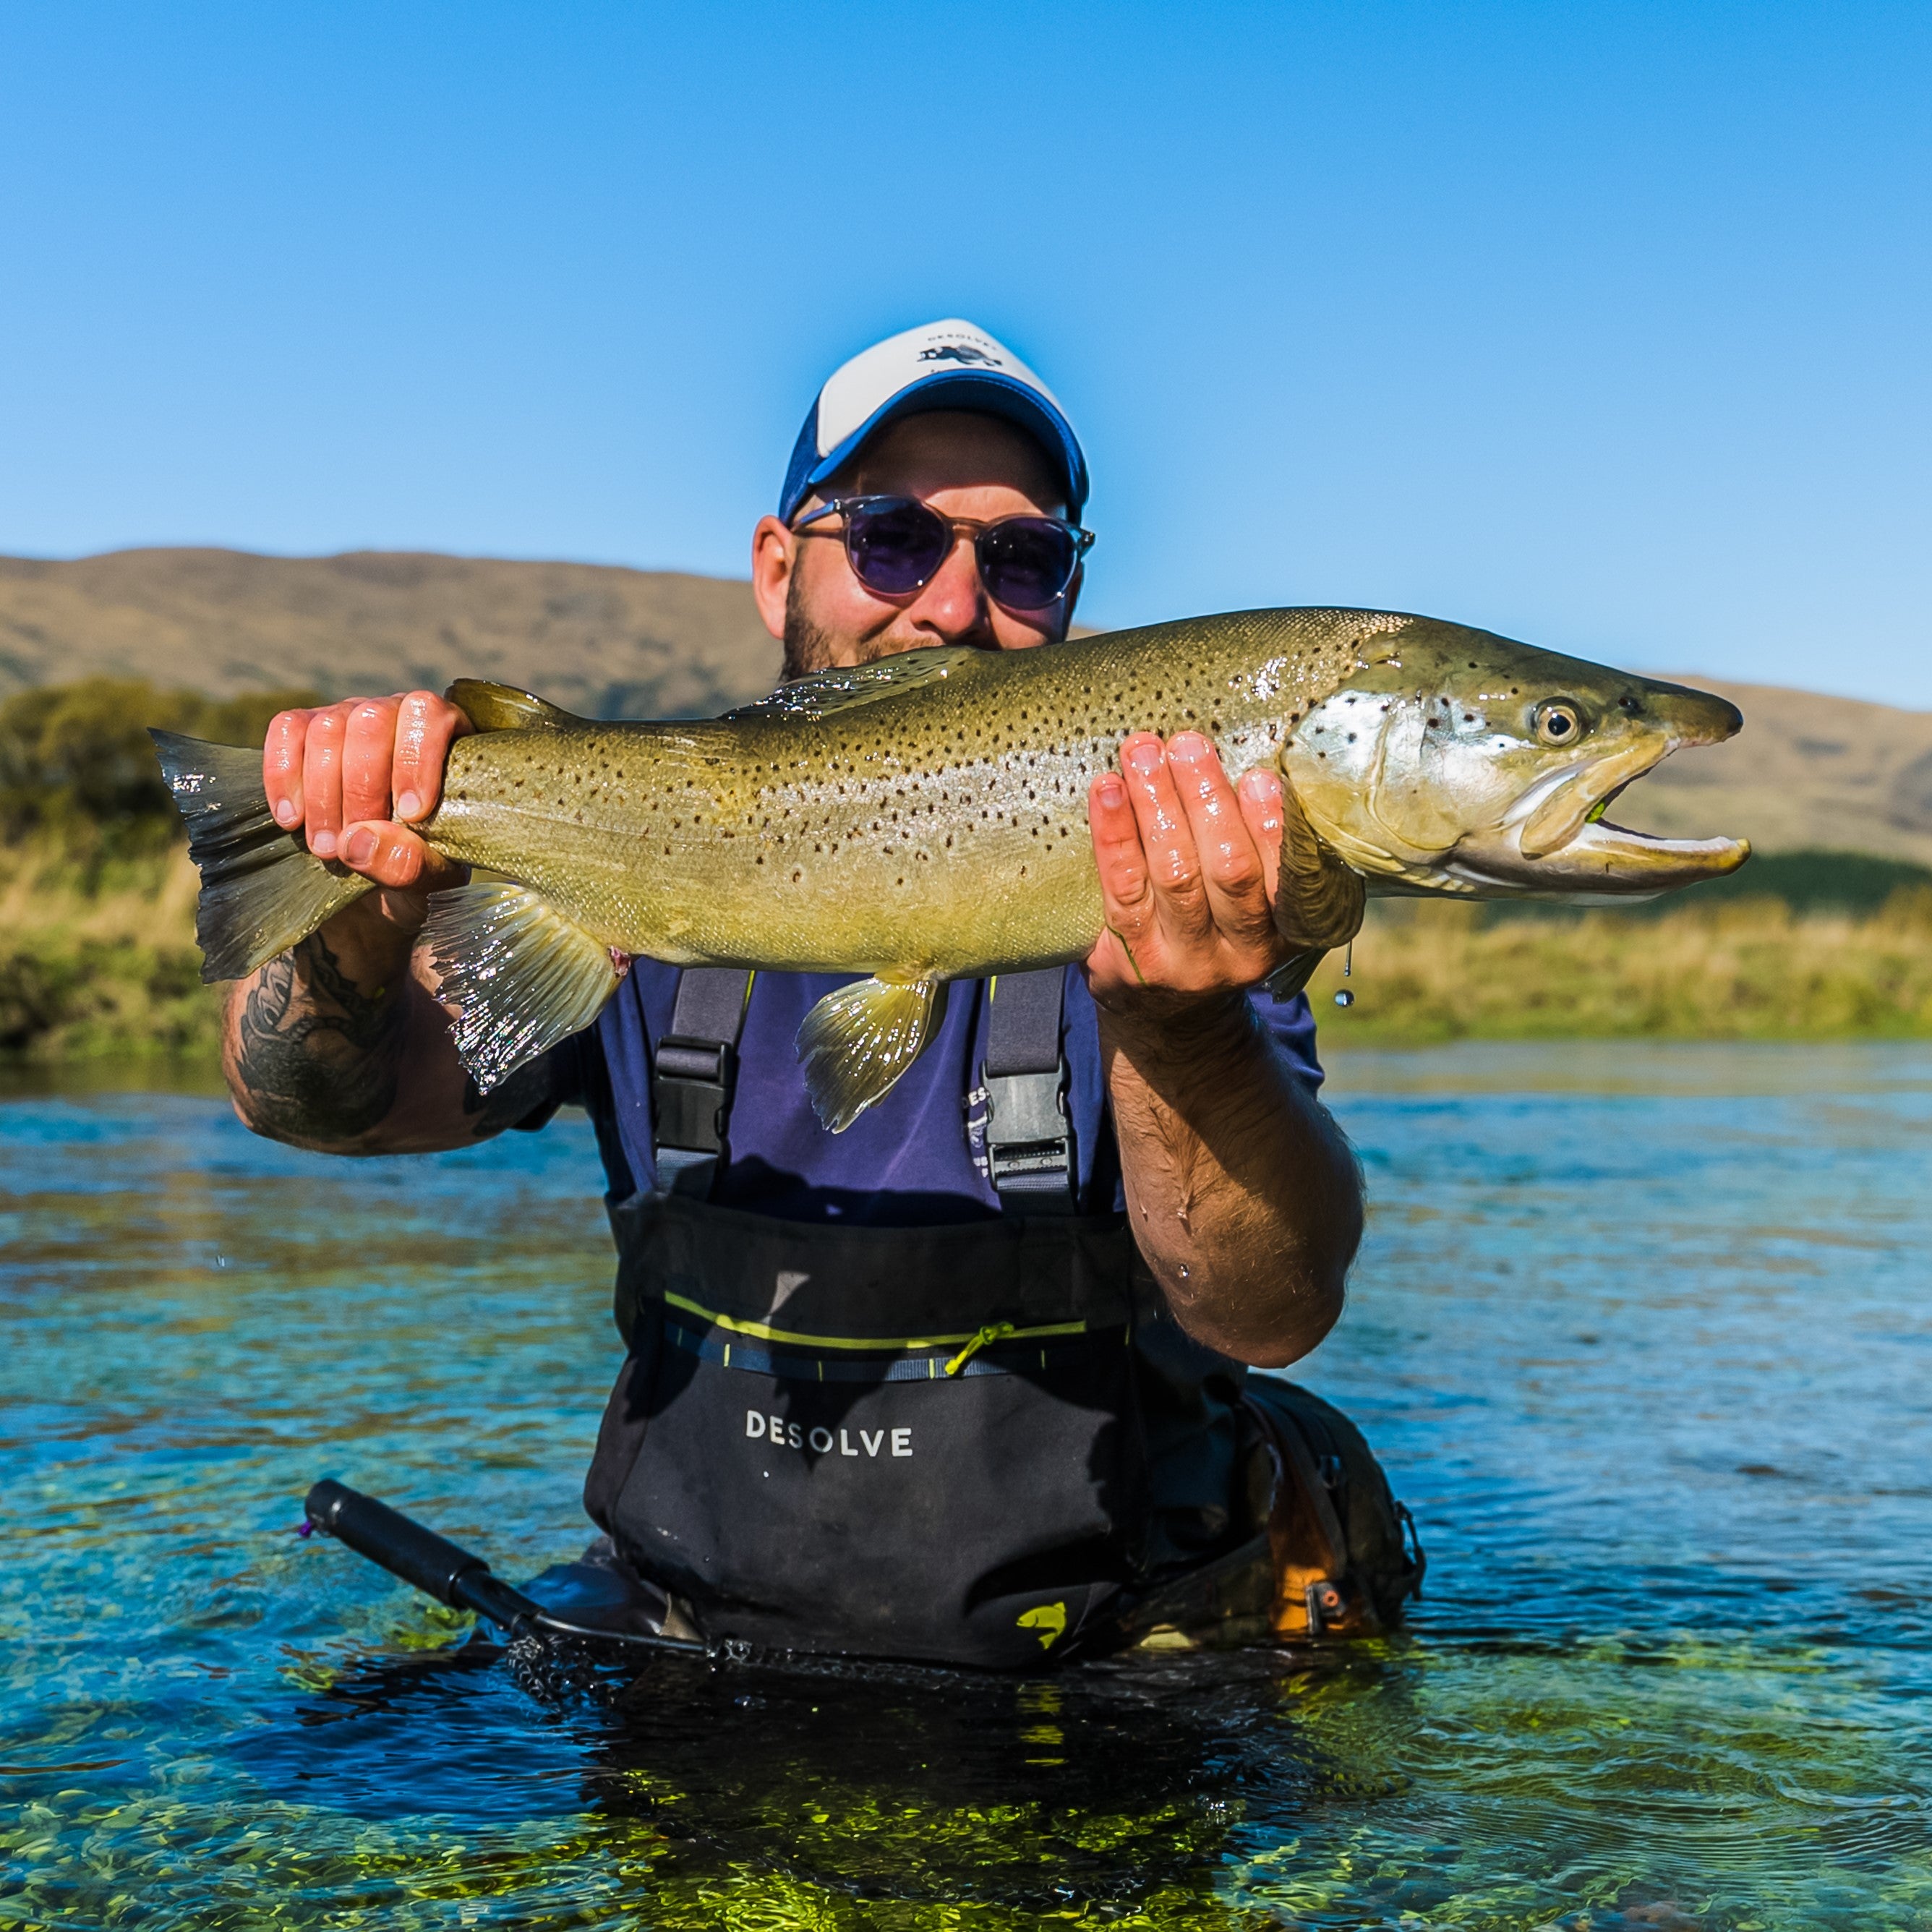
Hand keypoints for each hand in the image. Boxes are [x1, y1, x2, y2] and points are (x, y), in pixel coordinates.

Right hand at [262, 691, 471, 930]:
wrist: (381, 878)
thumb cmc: (420, 865)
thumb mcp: (431, 878)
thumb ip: (410, 861)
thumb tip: (357, 839)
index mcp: (444, 734)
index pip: (428, 714)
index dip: (416, 760)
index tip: (411, 814)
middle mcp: (394, 713)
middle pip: (370, 722)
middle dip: (360, 788)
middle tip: (353, 843)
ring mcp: (347, 716)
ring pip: (326, 728)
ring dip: (321, 794)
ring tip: (326, 847)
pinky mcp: (305, 729)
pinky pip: (287, 730)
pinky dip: (283, 776)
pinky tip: (292, 820)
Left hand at [1083, 732, 1289, 1013]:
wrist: (1169, 1018)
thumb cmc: (1216, 932)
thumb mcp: (1257, 908)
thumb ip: (1261, 852)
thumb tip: (1246, 758)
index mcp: (1287, 932)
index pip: (1285, 877)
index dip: (1271, 828)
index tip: (1258, 776)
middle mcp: (1242, 952)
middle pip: (1229, 871)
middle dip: (1207, 800)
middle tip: (1189, 743)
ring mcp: (1184, 962)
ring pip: (1174, 876)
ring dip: (1158, 804)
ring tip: (1144, 752)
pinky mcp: (1132, 960)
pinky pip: (1122, 889)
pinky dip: (1115, 834)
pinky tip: (1108, 790)